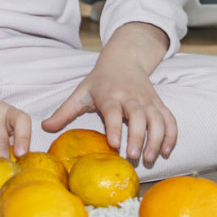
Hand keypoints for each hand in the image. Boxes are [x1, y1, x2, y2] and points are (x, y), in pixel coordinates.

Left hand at [42, 23, 177, 166]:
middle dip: (137, 137)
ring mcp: (147, 100)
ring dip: (157, 139)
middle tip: (134, 157)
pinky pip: (169, 119)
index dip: (114, 127)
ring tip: (150, 158)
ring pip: (157, 119)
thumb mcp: (80, 93)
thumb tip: (44, 127)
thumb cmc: (99, 81)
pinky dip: (171, 135)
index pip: (112, 111)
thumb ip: (64, 112)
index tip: (114, 145)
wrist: (124, 59)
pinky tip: (166, 150)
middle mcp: (130, 97)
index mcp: (109, 95)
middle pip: (138, 117)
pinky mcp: (159, 103)